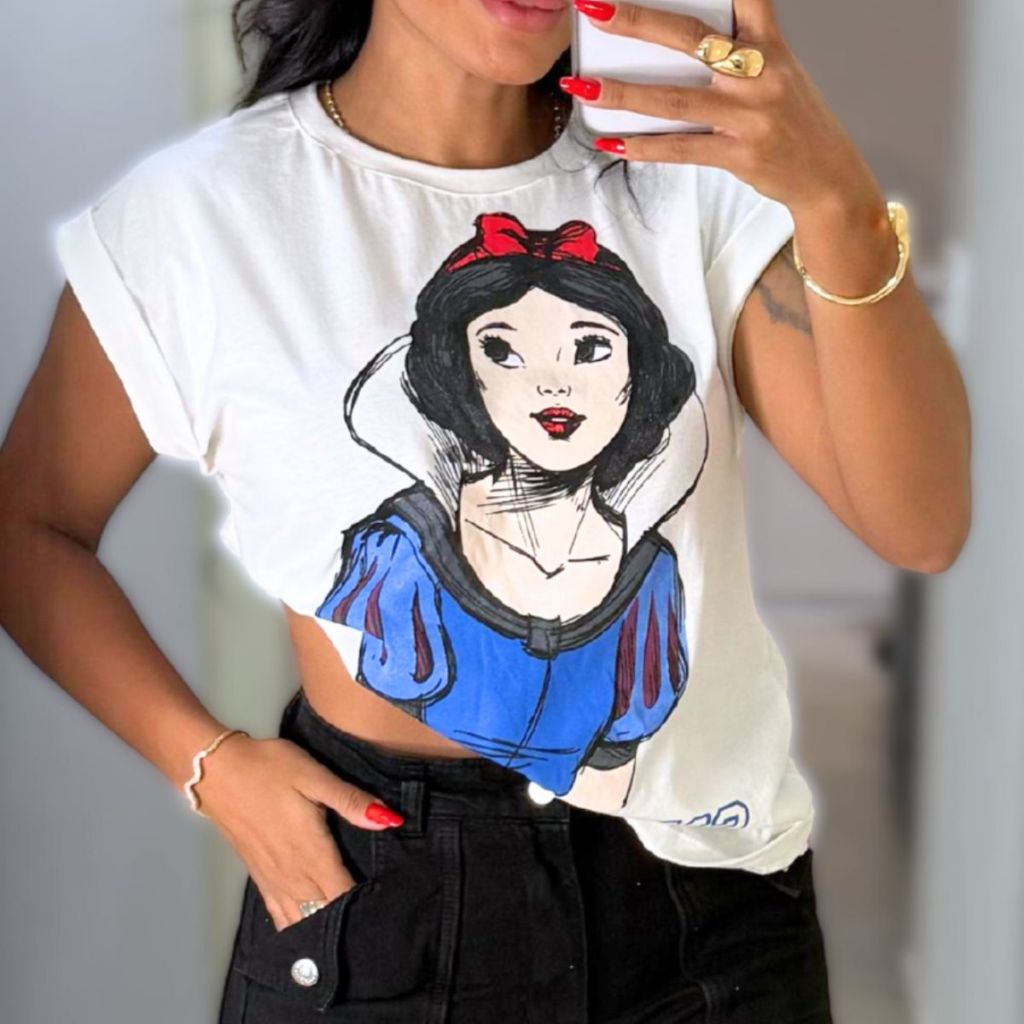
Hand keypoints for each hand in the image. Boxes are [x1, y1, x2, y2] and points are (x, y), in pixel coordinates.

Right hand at [191, 733, 403, 930]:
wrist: (217, 773)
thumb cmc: (270, 770)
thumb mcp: (314, 776)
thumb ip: (350, 801)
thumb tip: (390, 820)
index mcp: (312, 852)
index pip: (344, 894)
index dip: (365, 905)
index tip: (387, 905)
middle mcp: (293, 874)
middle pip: (325, 912)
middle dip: (348, 920)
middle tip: (373, 920)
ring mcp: (273, 879)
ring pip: (302, 919)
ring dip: (321, 926)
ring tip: (345, 931)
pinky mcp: (258, 877)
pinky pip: (279, 914)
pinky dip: (295, 925)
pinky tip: (305, 929)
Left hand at [564, 0, 884, 216]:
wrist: (826, 177)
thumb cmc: (790, 120)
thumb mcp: (775, 72)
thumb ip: (736, 51)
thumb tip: (672, 42)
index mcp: (770, 44)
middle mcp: (761, 74)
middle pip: (691, 39)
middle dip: (638, 21)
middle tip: (596, 9)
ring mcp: (750, 117)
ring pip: (676, 101)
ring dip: (624, 94)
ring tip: (583, 87)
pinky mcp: (739, 155)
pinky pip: (681, 149)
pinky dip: (643, 146)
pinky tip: (612, 142)